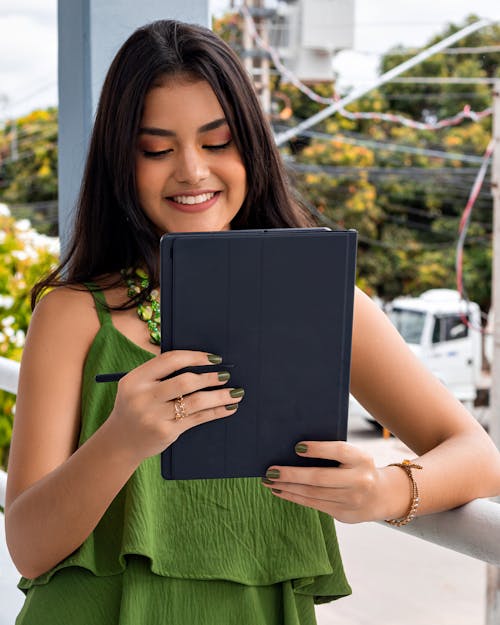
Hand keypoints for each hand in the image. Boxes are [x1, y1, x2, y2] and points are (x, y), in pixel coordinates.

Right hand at [106, 350, 243, 462]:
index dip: (194, 357)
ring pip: (195, 402)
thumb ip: (160, 374)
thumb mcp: (137, 387)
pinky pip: (197, 418)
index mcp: (135, 379)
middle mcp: (143, 397)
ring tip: (235, 392)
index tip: (213, 358)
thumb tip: (199, 361)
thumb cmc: (135, 408)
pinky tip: (228, 408)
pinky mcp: (166, 432)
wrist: (120, 442)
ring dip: (219, 396)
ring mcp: (154, 416)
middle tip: (226, 375)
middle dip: (210, 377)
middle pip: (185, 381)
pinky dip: (215, 412)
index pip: (169, 360)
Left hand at [261, 441, 384, 522]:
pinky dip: (294, 497)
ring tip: (270, 481)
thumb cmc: (358, 468)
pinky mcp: (344, 514)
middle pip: (320, 478)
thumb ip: (332, 452)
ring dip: (288, 487)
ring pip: (313, 494)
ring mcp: (352, 500)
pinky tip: (281, 491)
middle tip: (271, 471)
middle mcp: (359, 480)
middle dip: (292, 474)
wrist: (381, 495)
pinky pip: (314, 504)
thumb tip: (295, 451)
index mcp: (362, 459)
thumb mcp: (353, 456)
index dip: (318, 449)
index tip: (296, 447)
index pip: (338, 451)